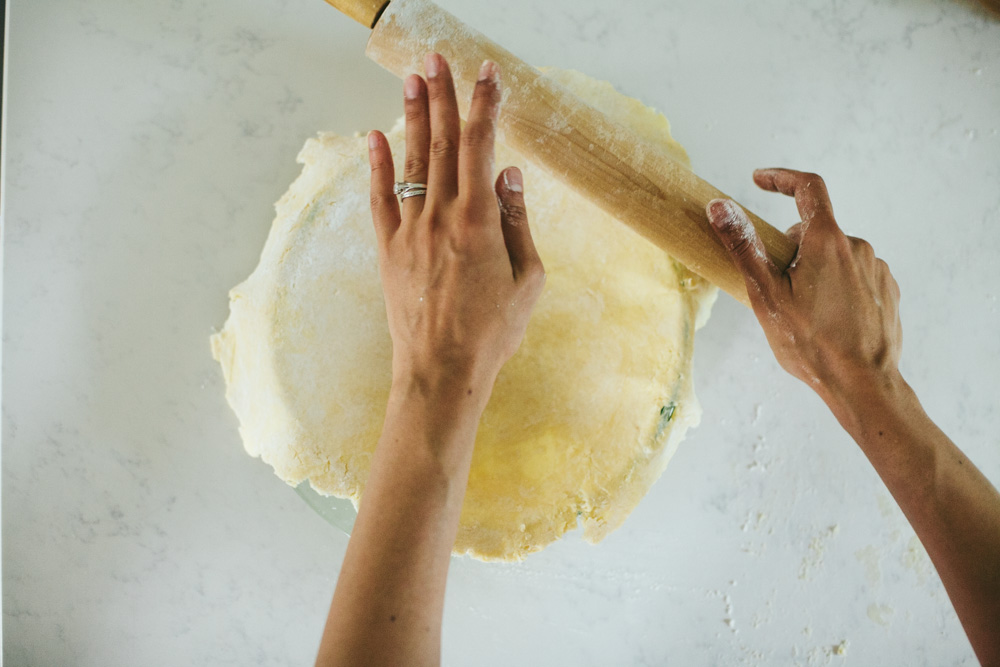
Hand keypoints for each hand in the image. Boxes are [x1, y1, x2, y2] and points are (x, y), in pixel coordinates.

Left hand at [367, 53, 545, 393]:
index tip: (487, 72)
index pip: (482, 146)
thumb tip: (510, 173)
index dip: (485, 104)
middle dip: (443, 95)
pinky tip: (376, 135)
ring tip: (412, 77)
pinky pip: (381, 198)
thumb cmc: (493, 332)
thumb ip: (518, 222)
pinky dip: (378, 165)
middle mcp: (441, 216)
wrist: (441, 370)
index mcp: (479, 221)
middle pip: (442, 142)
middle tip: (438, 57)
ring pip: (412, 161)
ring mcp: (410, 231)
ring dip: (413, 116)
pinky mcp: (389, 250)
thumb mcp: (528, 279)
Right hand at [706, 168, 902, 399]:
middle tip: (775, 289)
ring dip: (814, 272)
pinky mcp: (886, 290)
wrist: (863, 384)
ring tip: (802, 313)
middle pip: (814, 232)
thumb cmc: (812, 344)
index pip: (807, 188)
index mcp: (827, 241)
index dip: (781, 178)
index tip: (759, 180)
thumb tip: (719, 207)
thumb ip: (743, 246)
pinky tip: (827, 320)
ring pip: (834, 257)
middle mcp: (857, 247)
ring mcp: (876, 269)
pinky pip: (854, 276)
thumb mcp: (765, 295)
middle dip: (791, 250)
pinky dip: (835, 288)